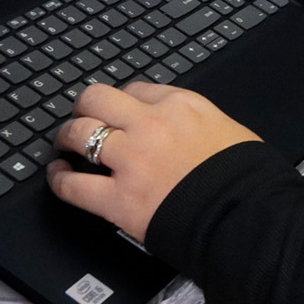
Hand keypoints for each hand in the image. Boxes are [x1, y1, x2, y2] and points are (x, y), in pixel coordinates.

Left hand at [48, 82, 261, 241]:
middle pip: (97, 98)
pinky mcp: (118, 198)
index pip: (136, 90)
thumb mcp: (228, 129)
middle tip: (82, 118)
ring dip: (67, 137)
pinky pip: (74, 185)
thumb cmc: (245, 176)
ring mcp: (131, 160)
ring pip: (79, 133)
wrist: (245, 214)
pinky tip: (58, 175)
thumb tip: (188, 129)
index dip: (122, 102)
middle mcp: (150, 125)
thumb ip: (199, 121)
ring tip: (65, 143)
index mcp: (181, 105)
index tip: (119, 111)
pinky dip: (59, 179)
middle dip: (85, 107)